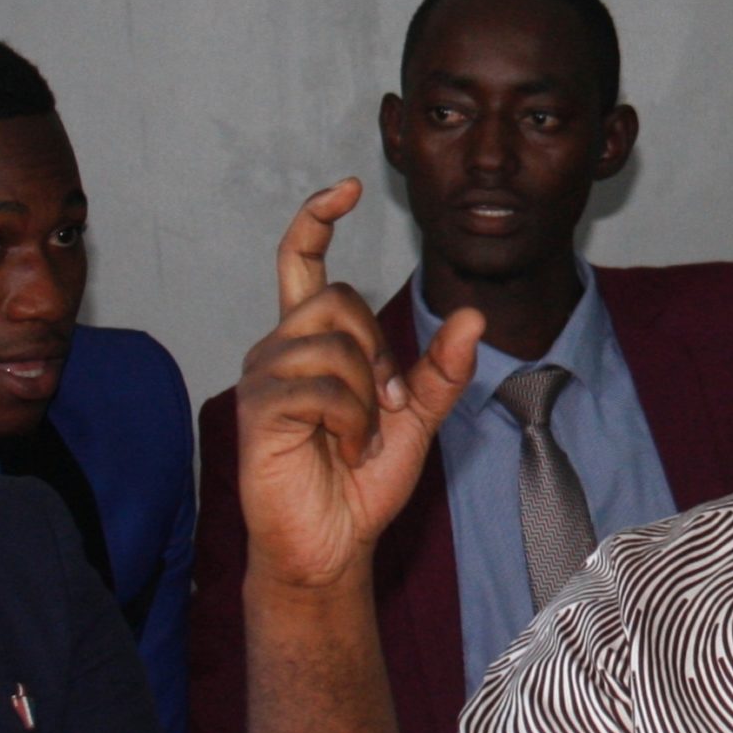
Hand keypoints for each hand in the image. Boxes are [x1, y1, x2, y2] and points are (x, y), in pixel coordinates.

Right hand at [239, 179, 482, 587]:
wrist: (332, 543)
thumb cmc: (361, 482)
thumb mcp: (418, 420)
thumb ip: (442, 370)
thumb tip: (472, 316)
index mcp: (311, 340)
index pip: (302, 259)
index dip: (318, 218)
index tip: (347, 189)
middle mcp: (279, 347)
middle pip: (337, 298)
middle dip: (377, 351)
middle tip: (381, 406)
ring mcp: (264, 375)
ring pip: (333, 344)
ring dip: (365, 397)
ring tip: (356, 438)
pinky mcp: (259, 408)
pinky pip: (321, 386)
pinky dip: (350, 422)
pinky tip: (342, 451)